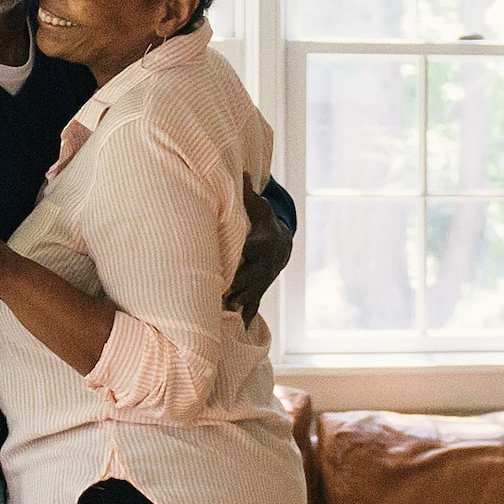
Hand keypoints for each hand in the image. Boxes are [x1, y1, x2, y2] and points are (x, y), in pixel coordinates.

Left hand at [227, 188, 295, 321]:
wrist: (281, 242)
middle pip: (250, 278)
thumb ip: (247, 194)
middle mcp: (265, 266)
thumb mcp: (258, 207)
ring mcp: (263, 281)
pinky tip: (237, 332)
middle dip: (238, 287)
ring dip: (239, 305)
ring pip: (251, 295)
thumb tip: (243, 172)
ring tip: (223, 315)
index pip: (250, 252)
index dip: (241, 259)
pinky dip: (246, 318)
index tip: (229, 267)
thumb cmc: (263, 221)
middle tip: (222, 296)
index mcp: (262, 245)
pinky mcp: (260, 291)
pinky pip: (253, 306)